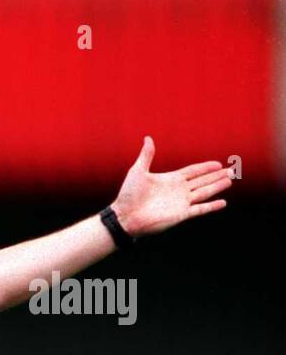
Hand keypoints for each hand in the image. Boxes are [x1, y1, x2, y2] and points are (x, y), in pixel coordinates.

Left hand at [109, 136, 233, 237]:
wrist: (124, 216)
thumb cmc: (128, 195)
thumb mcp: (138, 171)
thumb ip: (147, 155)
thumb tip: (148, 138)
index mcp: (170, 180)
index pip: (193, 172)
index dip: (205, 168)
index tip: (218, 163)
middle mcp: (178, 191)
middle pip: (202, 181)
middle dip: (217, 176)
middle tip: (232, 170)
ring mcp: (180, 203)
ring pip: (204, 192)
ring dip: (217, 187)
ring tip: (230, 181)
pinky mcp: (181, 214)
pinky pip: (200, 209)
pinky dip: (211, 206)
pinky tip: (222, 202)